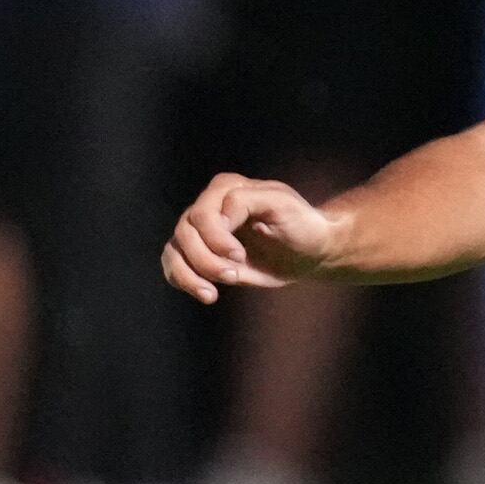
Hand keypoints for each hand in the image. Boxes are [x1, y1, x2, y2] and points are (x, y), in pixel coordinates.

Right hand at [161, 174, 342, 303]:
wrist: (310, 251)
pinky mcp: (200, 254)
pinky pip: (174, 266)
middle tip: (234, 275)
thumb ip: (246, 201)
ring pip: (175, 250)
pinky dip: (184, 281)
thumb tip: (217, 217)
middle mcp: (207, 206)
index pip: (203, 214)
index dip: (215, 238)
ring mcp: (200, 231)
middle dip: (206, 260)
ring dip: (192, 274)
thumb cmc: (301, 224)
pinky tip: (207, 294)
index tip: (239, 256)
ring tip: (214, 293)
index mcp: (226, 188)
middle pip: (185, 234)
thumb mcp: (282, 204)